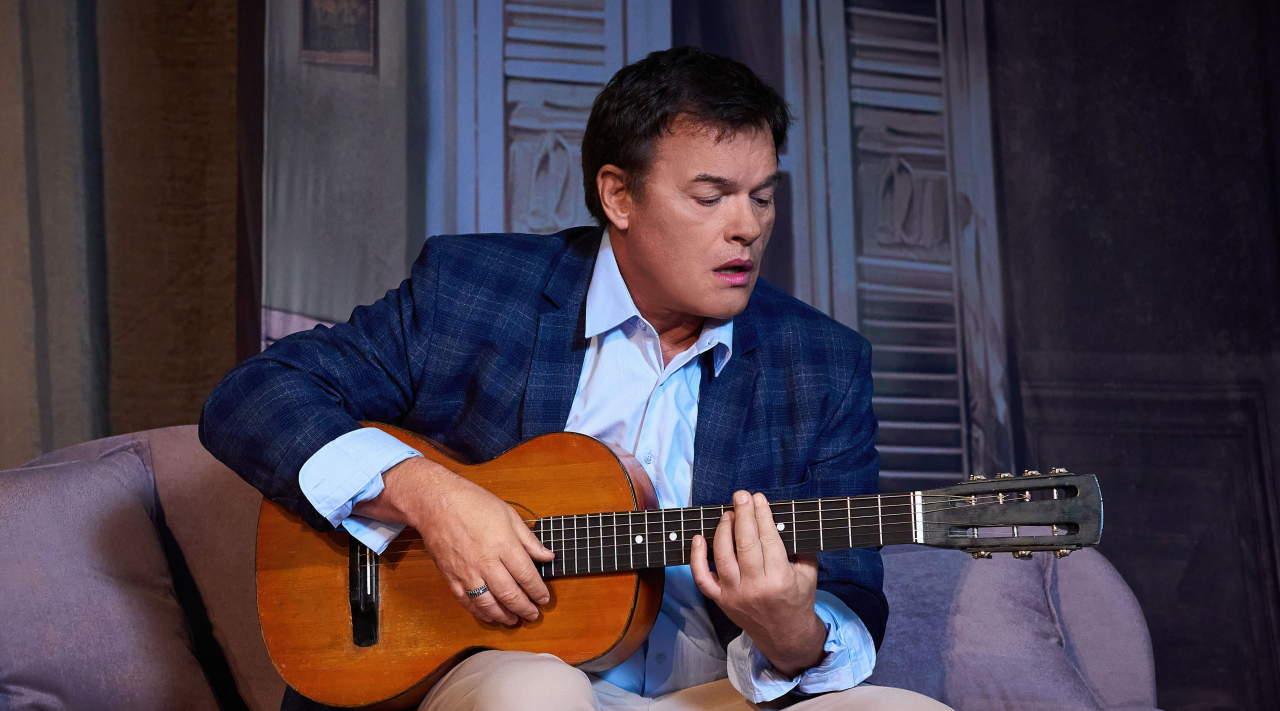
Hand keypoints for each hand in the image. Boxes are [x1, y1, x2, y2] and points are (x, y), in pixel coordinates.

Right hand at [353, 457, 554, 624]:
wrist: (436, 503)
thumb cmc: (473, 504)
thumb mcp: (509, 515)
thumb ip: (529, 539)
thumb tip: (548, 556)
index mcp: (504, 545)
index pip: (526, 576)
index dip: (538, 591)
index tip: (545, 599)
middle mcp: (487, 562)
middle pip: (510, 594)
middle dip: (525, 608)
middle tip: (533, 615)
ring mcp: (467, 572)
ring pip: (488, 603)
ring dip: (504, 616)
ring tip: (514, 621)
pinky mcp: (451, 577)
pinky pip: (467, 602)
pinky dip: (480, 612)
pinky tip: (489, 616)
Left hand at [690, 490, 826, 676]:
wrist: (786, 636)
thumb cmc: (798, 600)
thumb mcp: (809, 573)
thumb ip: (798, 547)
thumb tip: (779, 518)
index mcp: (780, 579)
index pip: (768, 539)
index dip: (762, 515)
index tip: (758, 498)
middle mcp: (755, 587)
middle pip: (745, 543)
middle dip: (742, 515)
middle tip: (741, 496)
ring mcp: (735, 594)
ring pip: (722, 556)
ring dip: (723, 530)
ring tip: (728, 514)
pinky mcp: (721, 600)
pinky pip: (702, 578)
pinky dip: (696, 557)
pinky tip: (698, 538)